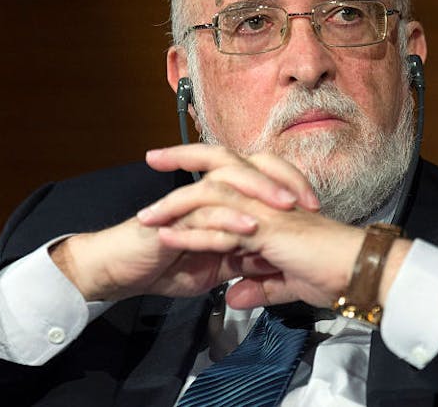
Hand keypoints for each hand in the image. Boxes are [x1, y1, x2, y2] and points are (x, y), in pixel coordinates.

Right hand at [51, 144, 319, 301]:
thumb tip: (270, 262)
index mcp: (218, 197)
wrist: (121, 272)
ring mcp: (188, 201)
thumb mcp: (214, 266)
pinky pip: (203, 213)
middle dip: (281, 177)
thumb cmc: (165, 265)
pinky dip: (228, 219)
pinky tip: (250, 229)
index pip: (259, 175)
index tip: (316, 206)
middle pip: (247, 165)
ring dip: (259, 192)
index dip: (289, 184)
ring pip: (228, 182)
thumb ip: (241, 259)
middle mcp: (205, 191)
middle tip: (309, 199)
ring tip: (287, 206)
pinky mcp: (171, 217)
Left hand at [138, 147, 410, 309]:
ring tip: (144, 216)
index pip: (233, 177)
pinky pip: (219, 227)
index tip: (175, 169)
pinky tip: (165, 237)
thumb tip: (235, 296)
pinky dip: (189, 233)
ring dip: (173, 205)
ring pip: (210, 195)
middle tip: (153, 157)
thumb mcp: (286, 283)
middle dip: (183, 158)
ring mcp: (265, 209)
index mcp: (272, 201)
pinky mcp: (265, 229)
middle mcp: (267, 197)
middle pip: (218, 166)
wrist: (358, 271)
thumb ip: (259, 286)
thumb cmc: (332, 272)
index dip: (204, 170)